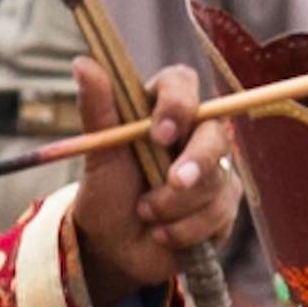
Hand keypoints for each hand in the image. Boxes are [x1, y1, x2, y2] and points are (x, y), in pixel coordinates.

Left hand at [70, 58, 243, 301]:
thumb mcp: (99, 152)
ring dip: (174, 206)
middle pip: (216, 135)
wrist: (113, 244)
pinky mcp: (224, 207)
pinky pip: (219, 215)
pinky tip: (162, 233)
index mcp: (162, 110)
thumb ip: (98, 108)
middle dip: (195, 162)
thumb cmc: (106, 191)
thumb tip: (83, 63)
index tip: (158, 133)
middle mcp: (194, 136)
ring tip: (145, 214)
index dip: (178, 103)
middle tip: (173, 182)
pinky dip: (184, 229)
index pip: (183, 84)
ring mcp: (215, 172)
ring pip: (215, 182)